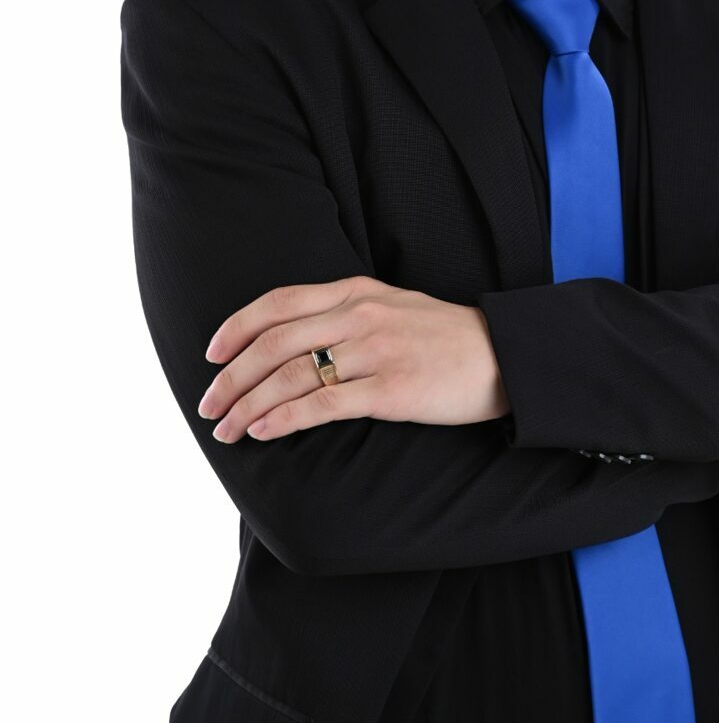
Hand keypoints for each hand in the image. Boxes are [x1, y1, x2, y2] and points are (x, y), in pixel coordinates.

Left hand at [196, 275, 510, 441]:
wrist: (504, 356)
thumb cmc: (446, 337)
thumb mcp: (393, 305)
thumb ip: (346, 312)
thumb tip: (294, 339)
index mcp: (356, 290)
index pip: (279, 302)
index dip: (237, 327)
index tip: (212, 354)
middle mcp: (360, 315)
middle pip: (274, 342)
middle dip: (232, 376)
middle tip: (208, 405)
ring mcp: (376, 351)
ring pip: (291, 375)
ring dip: (249, 405)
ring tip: (226, 429)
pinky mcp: (391, 389)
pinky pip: (324, 404)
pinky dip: (284, 419)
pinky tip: (263, 432)